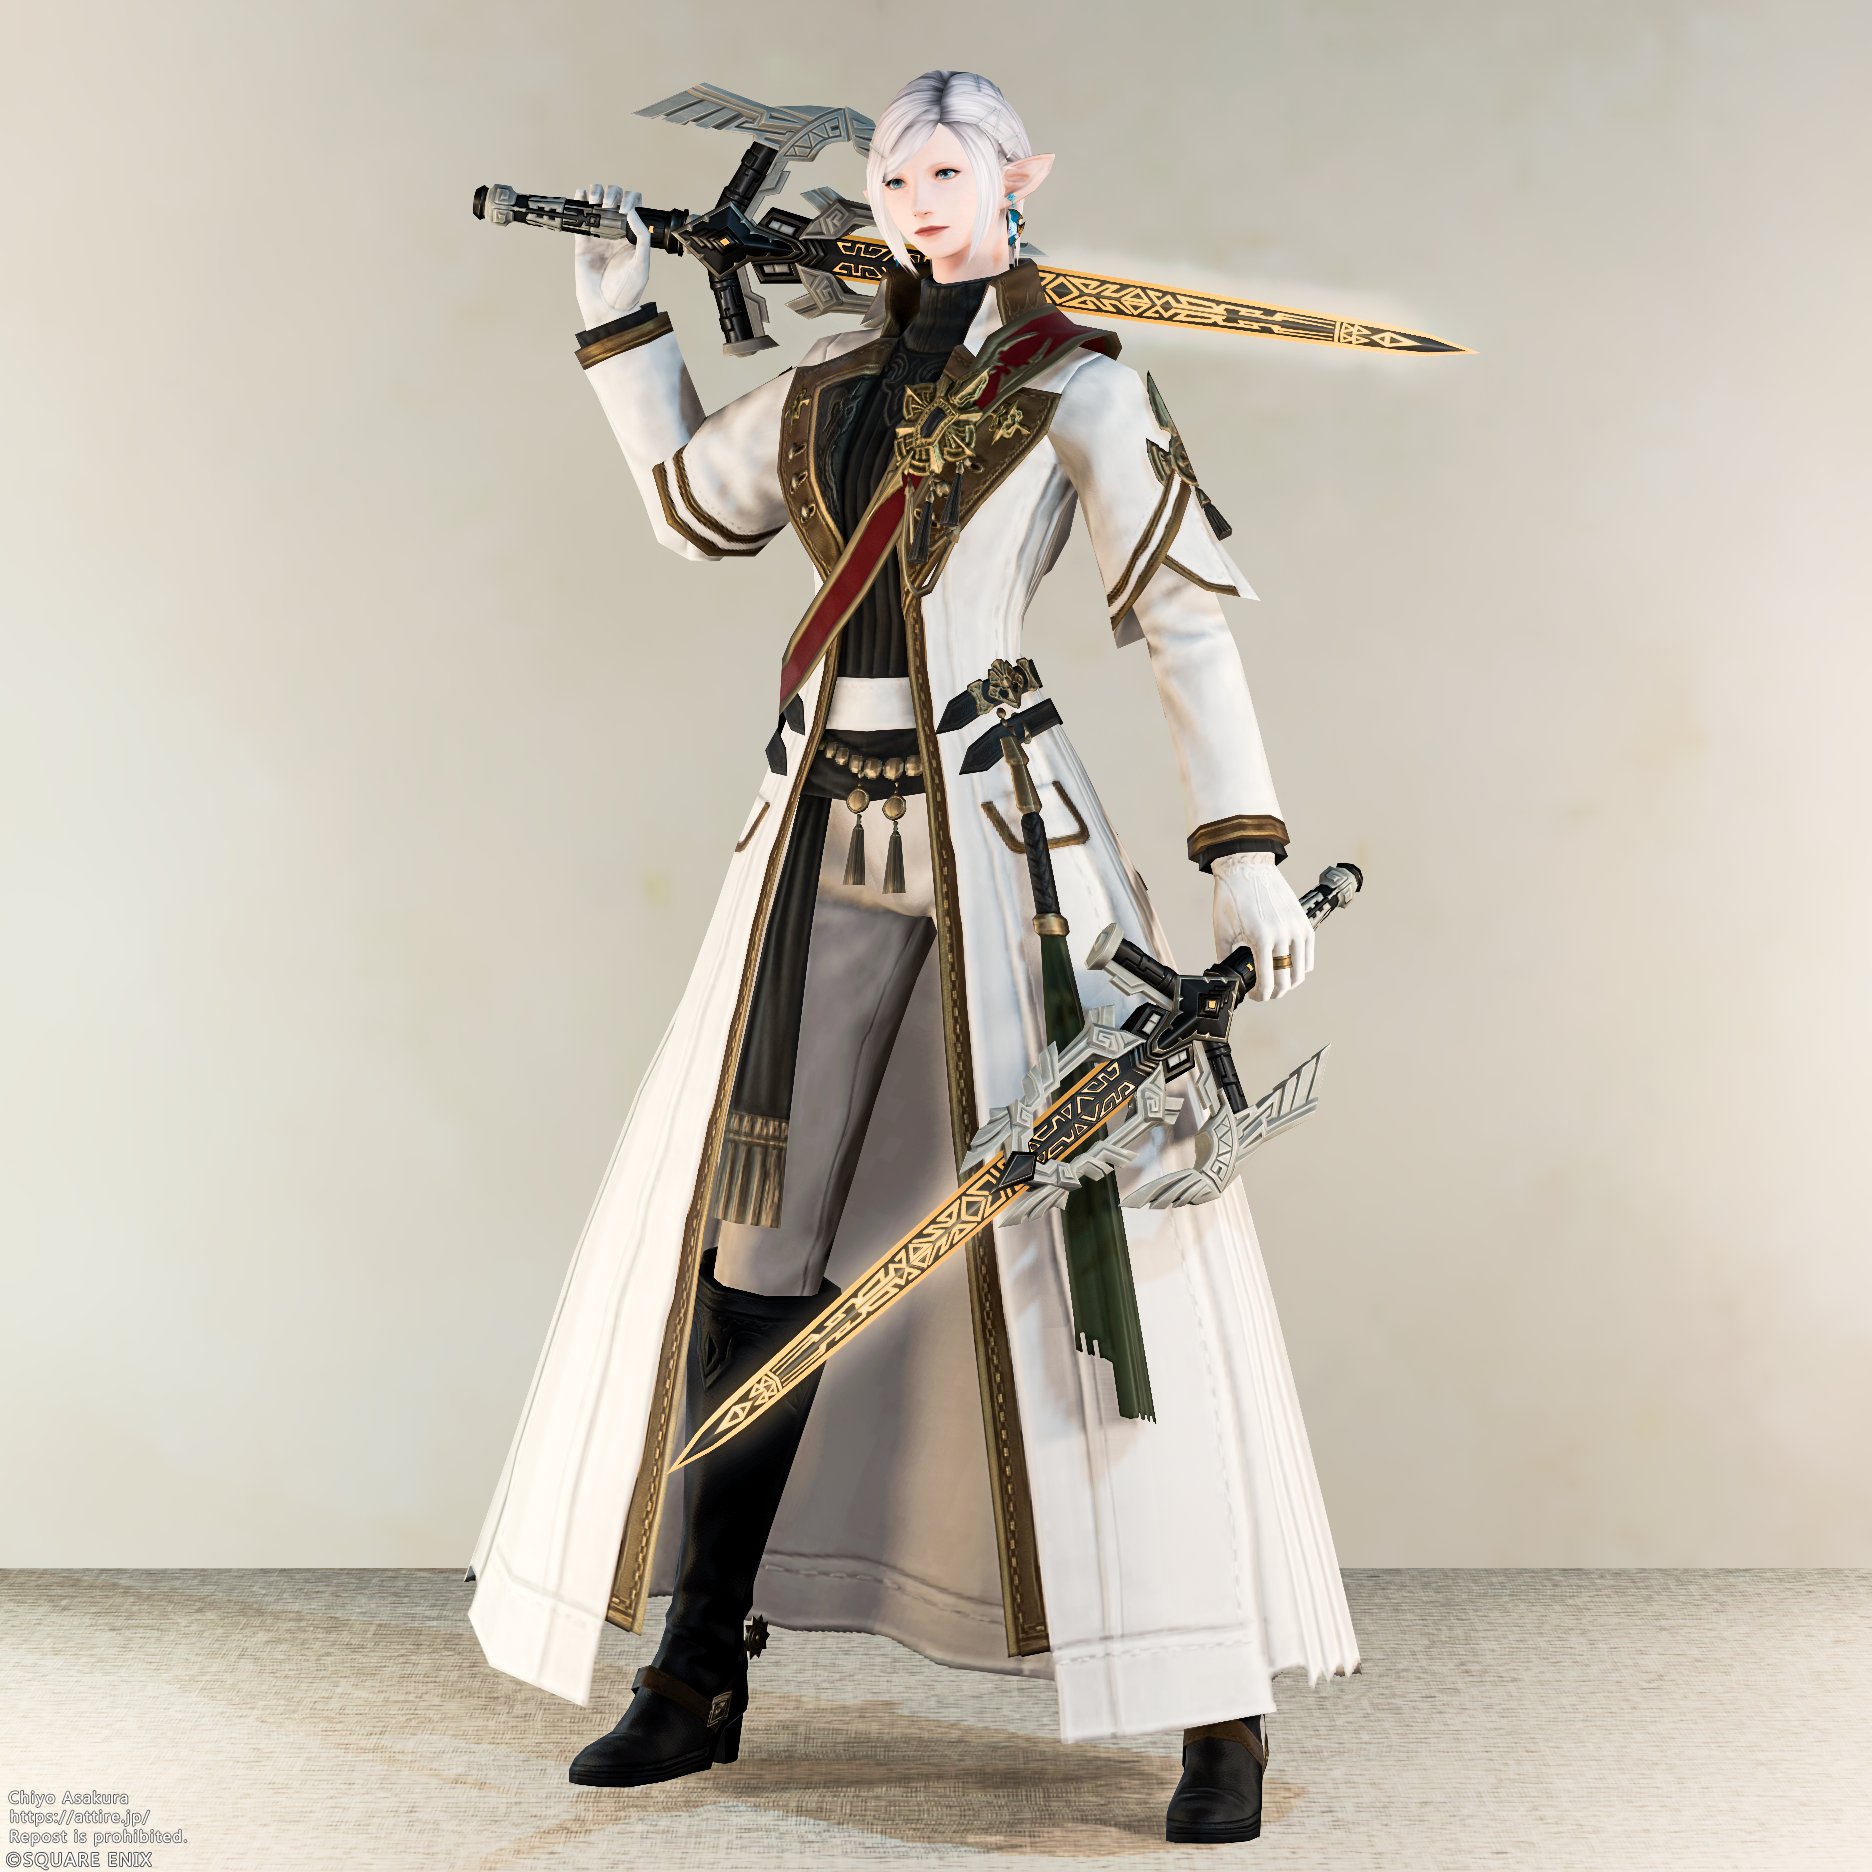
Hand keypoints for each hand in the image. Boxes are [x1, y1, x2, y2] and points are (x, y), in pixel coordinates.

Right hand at [573, 184, 651, 328]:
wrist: (607, 307)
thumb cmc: (628, 291)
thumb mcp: (642, 264)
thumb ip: (641, 237)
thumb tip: (631, 212)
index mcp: (632, 235)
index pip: (634, 206)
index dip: (630, 199)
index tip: (624, 210)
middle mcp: (616, 231)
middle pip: (614, 198)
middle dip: (612, 194)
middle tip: (610, 208)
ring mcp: (599, 234)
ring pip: (596, 202)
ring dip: (596, 193)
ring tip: (597, 202)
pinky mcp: (583, 241)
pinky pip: (580, 216)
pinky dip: (579, 200)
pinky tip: (582, 196)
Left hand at [1211, 851, 1312, 1001]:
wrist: (1246, 868)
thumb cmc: (1233, 896)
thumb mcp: (1222, 931)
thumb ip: (1227, 957)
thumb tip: (1230, 975)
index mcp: (1260, 938)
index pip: (1267, 981)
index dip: (1262, 995)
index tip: (1256, 996)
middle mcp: (1282, 934)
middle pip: (1287, 980)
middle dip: (1275, 992)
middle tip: (1266, 993)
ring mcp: (1296, 928)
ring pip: (1301, 970)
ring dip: (1290, 981)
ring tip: (1278, 981)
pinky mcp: (1304, 921)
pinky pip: (1308, 954)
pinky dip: (1301, 966)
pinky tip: (1289, 967)